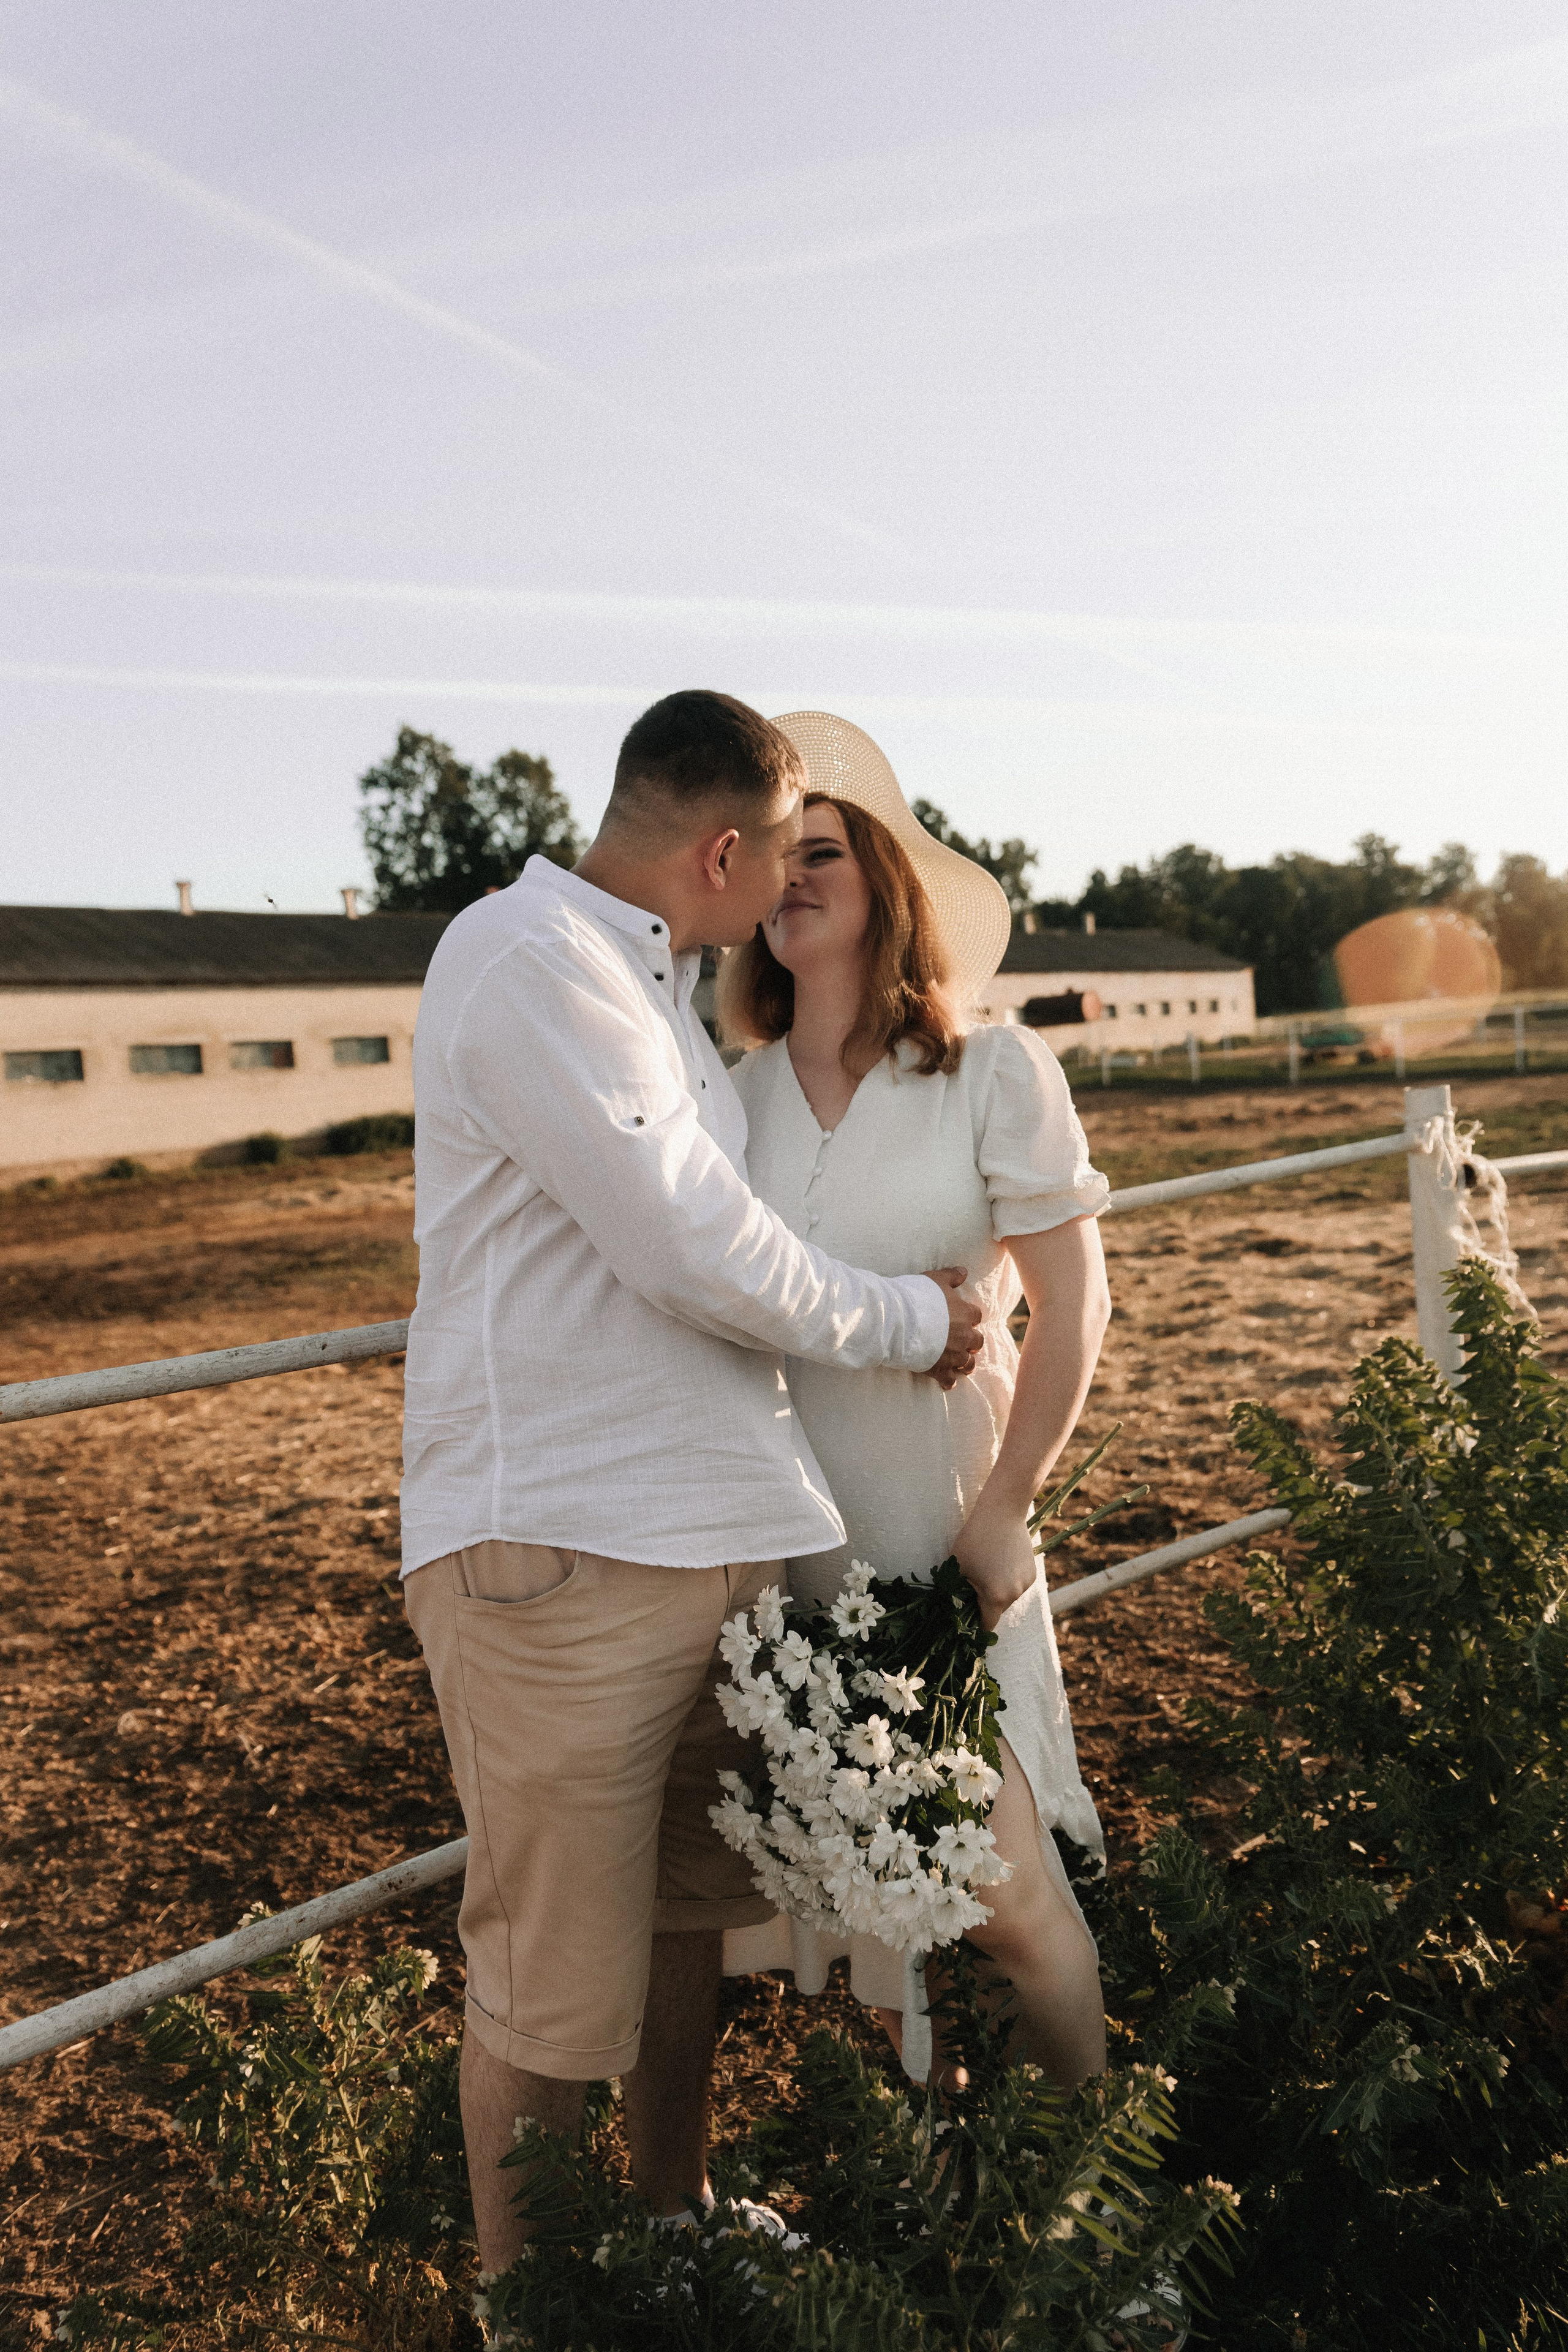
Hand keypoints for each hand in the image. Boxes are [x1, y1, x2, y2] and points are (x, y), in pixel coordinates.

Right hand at [924, 1267, 980, 1389]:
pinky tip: (946, 1383)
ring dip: (965, 1363)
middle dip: (971, 1342)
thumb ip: (952, 1276)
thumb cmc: (917, 1296)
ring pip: (967, 1363)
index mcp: (966, 1313)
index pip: (976, 1315)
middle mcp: (964, 1336)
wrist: (899, 1320)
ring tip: (960, 1365)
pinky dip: (948, 1381)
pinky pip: (949, 1379)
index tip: (963, 1318)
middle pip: (977, 1341)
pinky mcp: (940, 1369)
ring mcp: (953, 1354)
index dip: (970, 1317)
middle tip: (963, 1342)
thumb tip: (964, 1271)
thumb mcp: (936, 1279)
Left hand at [951, 1489, 1038, 1630]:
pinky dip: (1008, 1580)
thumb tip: (953, 1610)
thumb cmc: (974, 1539)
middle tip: (972, 1587)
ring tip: (986, 1569)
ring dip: (997, 1591)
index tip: (967, 1623)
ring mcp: (1026, 1584)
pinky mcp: (1033, 1572)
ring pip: (1008, 1597)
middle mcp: (1015, 1594)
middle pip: (997, 1610)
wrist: (1002, 1512)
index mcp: (996, 1597)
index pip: (986, 1625)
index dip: (975, 1626)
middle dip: (985, 1604)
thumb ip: (956, 1593)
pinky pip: (1017, 1585)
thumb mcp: (958, 1568)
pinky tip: (999, 1562)